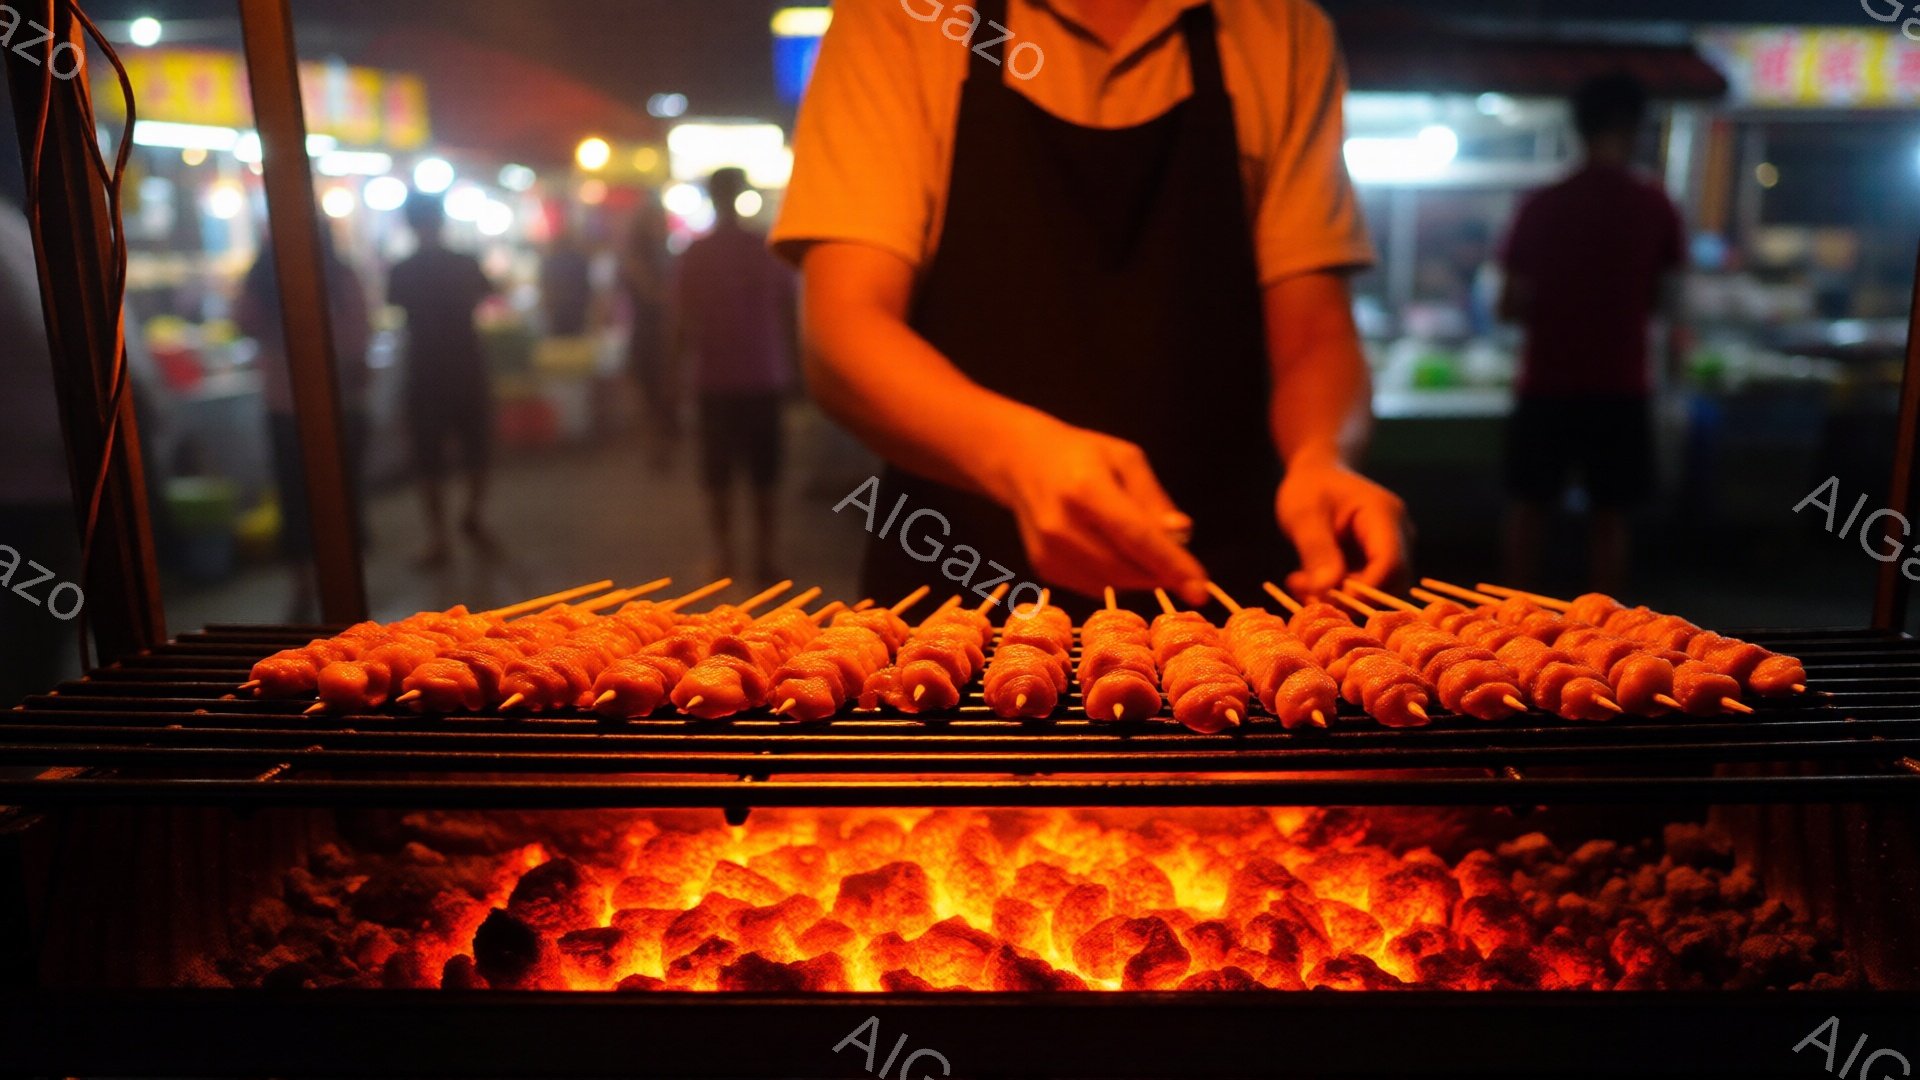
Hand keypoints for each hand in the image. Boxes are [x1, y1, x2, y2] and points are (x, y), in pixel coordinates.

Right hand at [991, 418, 1208, 604]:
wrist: (1022, 461)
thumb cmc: (1082, 455)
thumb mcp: (1126, 459)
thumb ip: (1154, 499)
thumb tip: (1181, 534)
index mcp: (1085, 490)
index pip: (1136, 537)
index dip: (1171, 564)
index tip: (1200, 588)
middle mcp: (1061, 525)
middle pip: (1125, 568)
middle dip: (1160, 573)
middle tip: (1181, 567)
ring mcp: (1048, 551)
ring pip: (1111, 583)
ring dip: (1140, 577)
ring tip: (1145, 552)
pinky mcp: (1043, 567)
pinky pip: (1094, 586)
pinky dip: (1115, 577)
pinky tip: (1113, 552)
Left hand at [1276, 455, 1409, 598]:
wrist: (1318, 477)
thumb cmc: (1310, 488)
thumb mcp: (1303, 514)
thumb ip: (1316, 550)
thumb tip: (1324, 589)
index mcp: (1384, 515)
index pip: (1390, 562)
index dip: (1366, 590)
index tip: (1331, 602)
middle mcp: (1398, 535)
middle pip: (1392, 583)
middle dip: (1351, 599)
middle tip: (1306, 596)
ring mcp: (1392, 550)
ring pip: (1379, 592)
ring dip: (1341, 599)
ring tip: (1300, 585)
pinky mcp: (1378, 564)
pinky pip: (1367, 590)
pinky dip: (1339, 595)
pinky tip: (1307, 584)